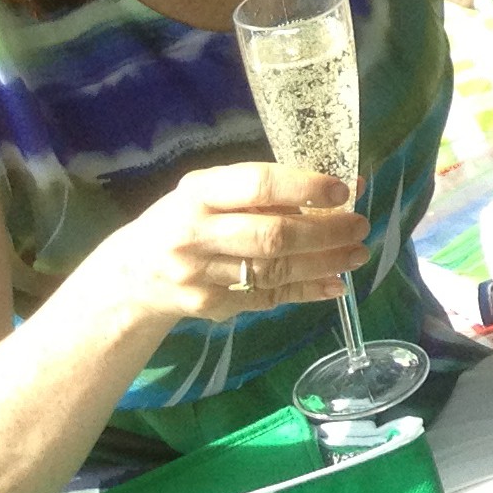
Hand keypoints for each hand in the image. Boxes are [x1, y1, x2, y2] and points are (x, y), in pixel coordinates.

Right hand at [97, 163, 366, 324]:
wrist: (132, 276)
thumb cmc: (186, 220)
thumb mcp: (209, 193)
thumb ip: (264, 190)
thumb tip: (341, 187)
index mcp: (198, 194)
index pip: (257, 185)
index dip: (304, 187)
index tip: (343, 189)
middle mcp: (195, 234)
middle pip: (271, 235)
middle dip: (325, 232)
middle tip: (360, 226)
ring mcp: (200, 276)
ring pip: (273, 271)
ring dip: (323, 264)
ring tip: (357, 254)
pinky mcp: (209, 307)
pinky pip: (266, 299)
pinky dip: (305, 291)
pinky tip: (334, 284)